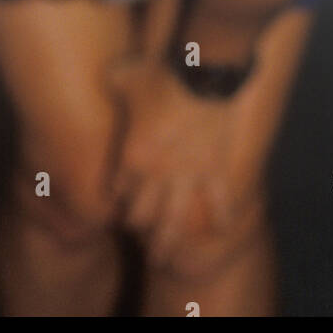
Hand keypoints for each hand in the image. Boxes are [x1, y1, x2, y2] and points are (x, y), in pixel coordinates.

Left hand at [107, 53, 261, 275]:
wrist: (202, 71)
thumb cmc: (159, 72)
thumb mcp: (123, 74)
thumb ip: (113, 82)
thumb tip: (109, 76)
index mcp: (132, 155)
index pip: (118, 189)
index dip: (116, 197)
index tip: (117, 200)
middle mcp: (158, 174)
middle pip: (141, 215)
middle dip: (136, 226)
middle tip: (136, 232)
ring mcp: (189, 176)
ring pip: (175, 223)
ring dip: (168, 244)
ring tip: (163, 260)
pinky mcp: (216, 170)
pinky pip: (220, 201)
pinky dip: (222, 216)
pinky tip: (223, 230)